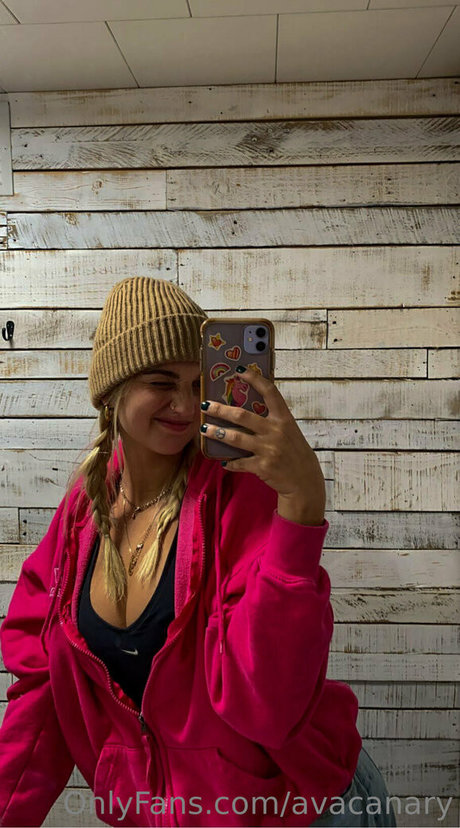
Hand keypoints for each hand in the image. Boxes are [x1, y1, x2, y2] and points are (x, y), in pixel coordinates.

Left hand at [200, 365, 325, 519]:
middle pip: (242, 415)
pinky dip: (230, 462)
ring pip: (235, 438)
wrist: (305, 480)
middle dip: (220, 409)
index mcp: (284, 419)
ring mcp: (269, 449)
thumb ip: (272, 421)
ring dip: (216, 432)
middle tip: (205, 405)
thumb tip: (246, 412)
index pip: (270, 392)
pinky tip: (223, 461)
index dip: (255, 379)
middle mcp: (276, 431)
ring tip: (204, 429)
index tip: (240, 370)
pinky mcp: (262, 466)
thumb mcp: (289, 432)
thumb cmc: (295, 453)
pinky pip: (239, 462)